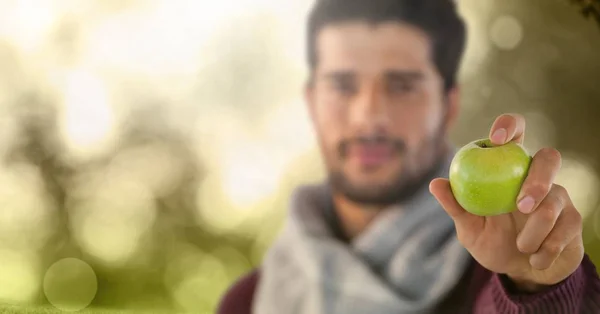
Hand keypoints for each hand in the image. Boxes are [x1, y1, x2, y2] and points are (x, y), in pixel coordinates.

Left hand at [430, 113, 584, 291]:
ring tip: (522, 246)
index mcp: (507, 169)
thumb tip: (435, 183)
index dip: (509, 126)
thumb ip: (456, 206)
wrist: (520, 271)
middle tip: (522, 205)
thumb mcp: (469, 228)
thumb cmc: (491, 242)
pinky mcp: (573, 218)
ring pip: (556, 200)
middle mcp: (536, 176)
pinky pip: (566, 228)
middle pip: (549, 157)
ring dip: (536, 230)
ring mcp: (558, 195)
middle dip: (538, 179)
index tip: (497, 140)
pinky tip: (536, 259)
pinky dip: (547, 248)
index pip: (513, 133)